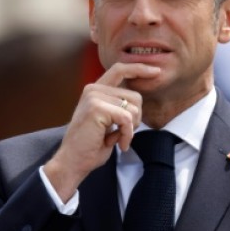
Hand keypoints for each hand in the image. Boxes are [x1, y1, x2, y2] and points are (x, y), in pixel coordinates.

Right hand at [43, 62, 158, 200]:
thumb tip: (138, 101)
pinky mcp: (97, 108)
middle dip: (136, 118)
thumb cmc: (91, 146)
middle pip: (134, 96)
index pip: (120, 70)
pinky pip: (127, 119)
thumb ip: (118, 107)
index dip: (140, 68)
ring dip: (131, 129)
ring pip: (133, 108)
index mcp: (95, 91)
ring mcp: (94, 97)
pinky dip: (127, 135)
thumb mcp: (107, 122)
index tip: (157, 71)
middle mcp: (93, 90)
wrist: (73, 162)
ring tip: (117, 139)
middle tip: (123, 133)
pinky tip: (119, 145)